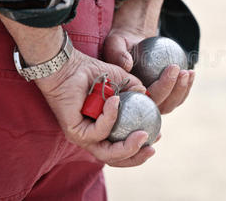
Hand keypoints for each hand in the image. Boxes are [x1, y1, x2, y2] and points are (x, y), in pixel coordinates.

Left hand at [35, 48, 155, 166]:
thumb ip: (135, 89)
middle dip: (137, 156)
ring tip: (142, 135)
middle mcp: (93, 136)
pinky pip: (98, 132)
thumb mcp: (121, 80)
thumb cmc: (92, 72)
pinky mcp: (75, 132)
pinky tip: (114, 101)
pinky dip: (110, 117)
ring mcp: (83, 136)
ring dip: (128, 148)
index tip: (157, 135)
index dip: (140, 147)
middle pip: (116, 158)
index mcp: (104, 129)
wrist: (68, 67)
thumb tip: (147, 95)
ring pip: (107, 154)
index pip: (122, 147)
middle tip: (152, 148)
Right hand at [104, 0, 194, 113]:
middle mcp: (139, 104)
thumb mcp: (115, 43)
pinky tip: (191, 72)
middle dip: (170, 90)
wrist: (133, 44)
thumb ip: (117, 53)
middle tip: (176, 68)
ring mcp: (154, 102)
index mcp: (124, 97)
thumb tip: (127, 64)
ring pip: (170, 104)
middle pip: (159, 106)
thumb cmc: (121, 44)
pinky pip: (178, 96)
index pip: (140, 100)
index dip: (155, 92)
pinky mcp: (165, 96)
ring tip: (187, 72)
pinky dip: (186, 86)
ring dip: (181, 90)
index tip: (164, 73)